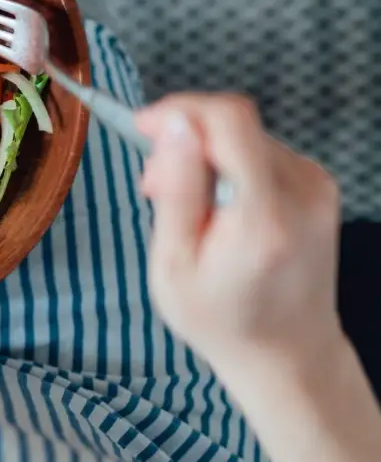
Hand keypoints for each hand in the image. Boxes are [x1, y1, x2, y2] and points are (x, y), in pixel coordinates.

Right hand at [136, 94, 341, 379]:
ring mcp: (317, 187)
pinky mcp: (319, 185)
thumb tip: (175, 124)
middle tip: (153, 188)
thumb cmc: (220, 318)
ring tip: (184, 207)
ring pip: (243, 136)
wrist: (287, 352)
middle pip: (233, 125)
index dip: (180, 109)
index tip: (142, 126)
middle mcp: (302, 193)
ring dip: (204, 155)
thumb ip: (178, 190)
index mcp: (263, 217)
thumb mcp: (174, 264)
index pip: (230, 121)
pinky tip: (216, 206)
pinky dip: (228, 166)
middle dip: (184, 140)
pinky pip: (260, 151)